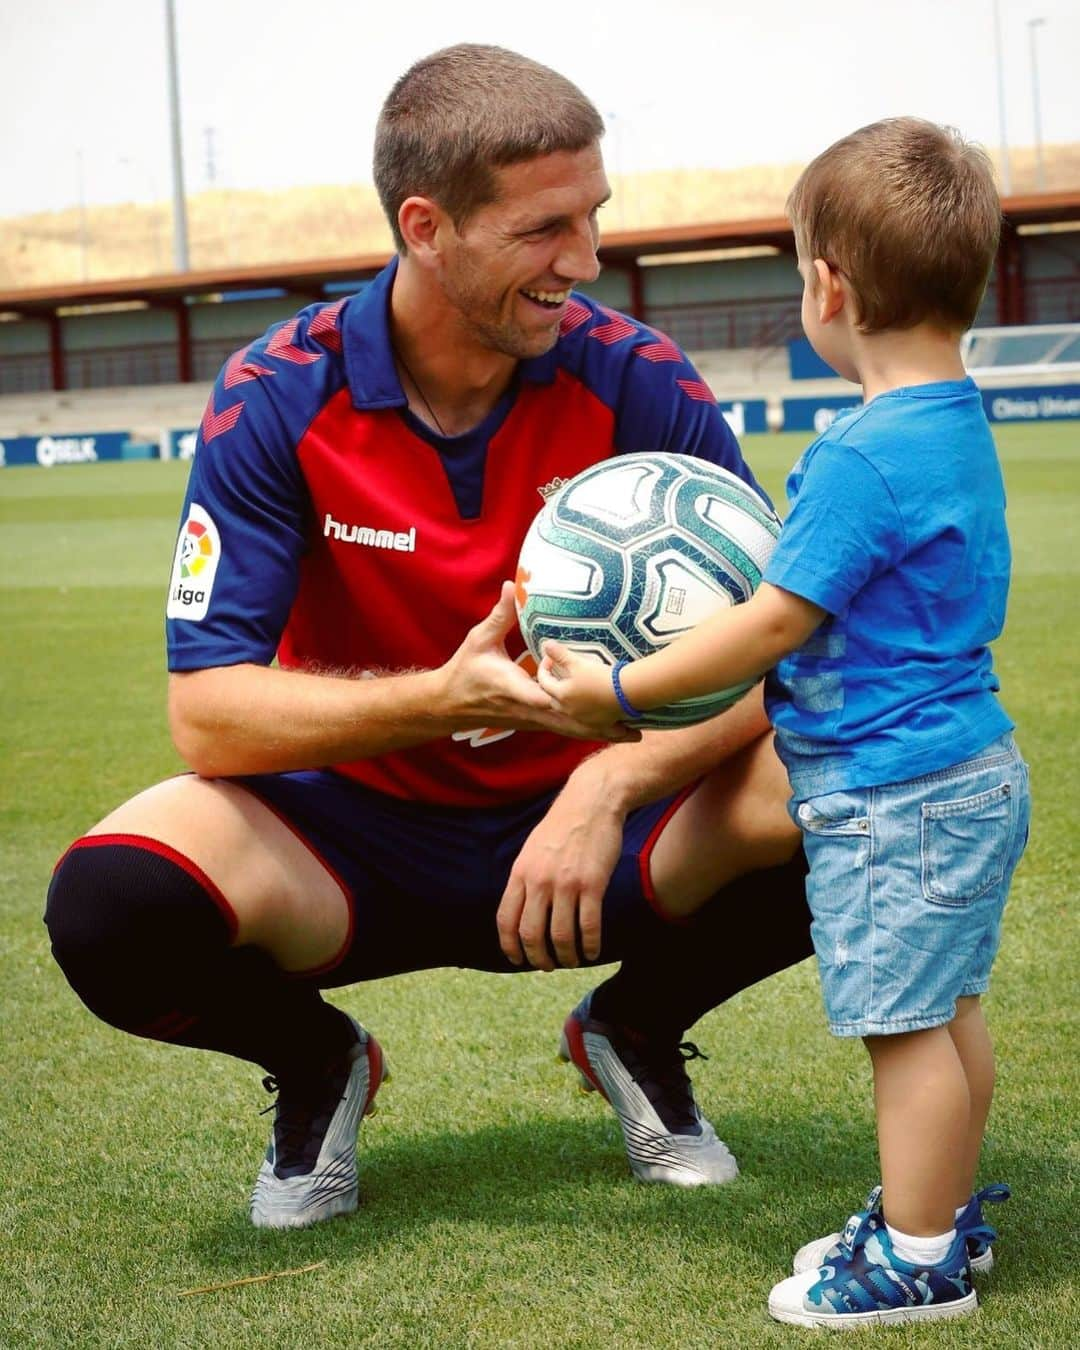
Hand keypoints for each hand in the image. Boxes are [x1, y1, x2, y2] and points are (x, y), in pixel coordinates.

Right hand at [441, 585, 639, 742]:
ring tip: (633, 735)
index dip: (569, 700)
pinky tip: (608, 733)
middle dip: (600, 726)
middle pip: (568, 722)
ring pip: (569, 730)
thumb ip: (500, 615)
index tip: (596, 701)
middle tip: (635, 729)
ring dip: (599, 733)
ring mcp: (532, 720)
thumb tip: (511, 585)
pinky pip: (563, 729)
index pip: (542, 697)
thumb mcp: (479, 640)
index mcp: (514, 689)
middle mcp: (528, 710)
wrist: (450, 704)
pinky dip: (586, 732)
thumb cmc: (465, 671)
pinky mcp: (534, 723)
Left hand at [496, 764, 626, 968]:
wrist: (592, 801)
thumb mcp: (531, 849)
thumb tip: (521, 910)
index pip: (506, 920)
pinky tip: (592, 952)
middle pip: (531, 934)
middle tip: (548, 965)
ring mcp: (566, 884)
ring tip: (572, 961)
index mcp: (520, 873)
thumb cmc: (563, 826)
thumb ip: (525, 879)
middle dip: (538, 958)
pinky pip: (589, 926)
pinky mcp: (593, 884)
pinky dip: (590, 946)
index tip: (517, 960)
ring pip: (560, 936)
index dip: (510, 947)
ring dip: (566, 957)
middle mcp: (539, 881)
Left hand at [536, 638, 628, 734]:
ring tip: (575, 688)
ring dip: (568, 699)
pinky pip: (585, 718)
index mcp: (561, 695)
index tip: (550, 658)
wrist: (626, 693)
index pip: (543, 681)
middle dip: (553, 686)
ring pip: (568, 709)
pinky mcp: (596, 723)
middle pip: (553, 699)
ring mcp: (582, 718)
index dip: (544, 667)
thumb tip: (545, 644)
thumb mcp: (577, 662)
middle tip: (560, 674)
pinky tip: (591, 702)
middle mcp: (568, 710)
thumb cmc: (600, 677)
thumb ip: (559, 654)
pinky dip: (584, 710)